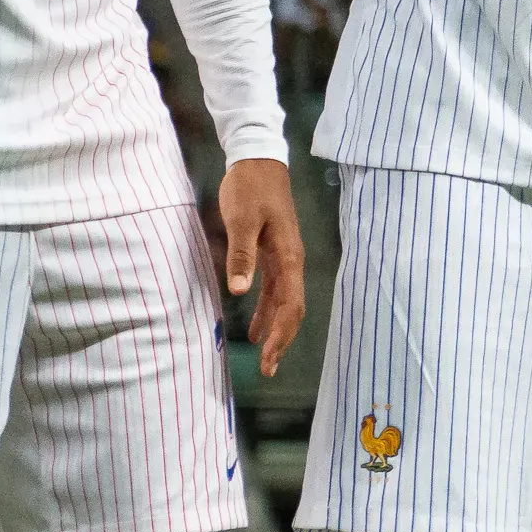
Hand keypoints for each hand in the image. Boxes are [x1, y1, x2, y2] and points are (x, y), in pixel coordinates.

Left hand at [216, 157, 305, 376]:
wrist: (258, 162)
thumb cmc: (250, 189)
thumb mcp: (240, 221)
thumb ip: (241, 256)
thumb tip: (238, 291)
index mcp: (288, 257)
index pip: (289, 304)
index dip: (281, 333)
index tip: (268, 356)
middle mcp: (291, 262)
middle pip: (292, 310)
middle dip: (282, 340)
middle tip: (268, 368)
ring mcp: (284, 259)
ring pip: (284, 303)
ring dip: (275, 330)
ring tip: (264, 356)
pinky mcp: (273, 254)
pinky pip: (274, 291)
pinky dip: (266, 311)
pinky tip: (255, 327)